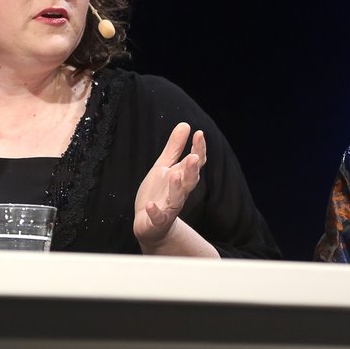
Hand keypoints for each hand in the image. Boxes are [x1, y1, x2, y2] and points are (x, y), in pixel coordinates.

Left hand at [133, 123, 205, 247]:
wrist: (149, 224)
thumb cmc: (159, 193)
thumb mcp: (164, 166)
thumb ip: (174, 148)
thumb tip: (186, 124)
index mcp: (182, 177)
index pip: (195, 163)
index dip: (198, 149)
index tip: (199, 134)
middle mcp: (179, 192)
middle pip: (190, 181)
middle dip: (192, 170)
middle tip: (194, 156)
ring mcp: (169, 207)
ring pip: (177, 199)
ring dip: (177, 188)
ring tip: (175, 175)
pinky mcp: (158, 221)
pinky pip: (158, 217)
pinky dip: (156, 212)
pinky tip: (151, 206)